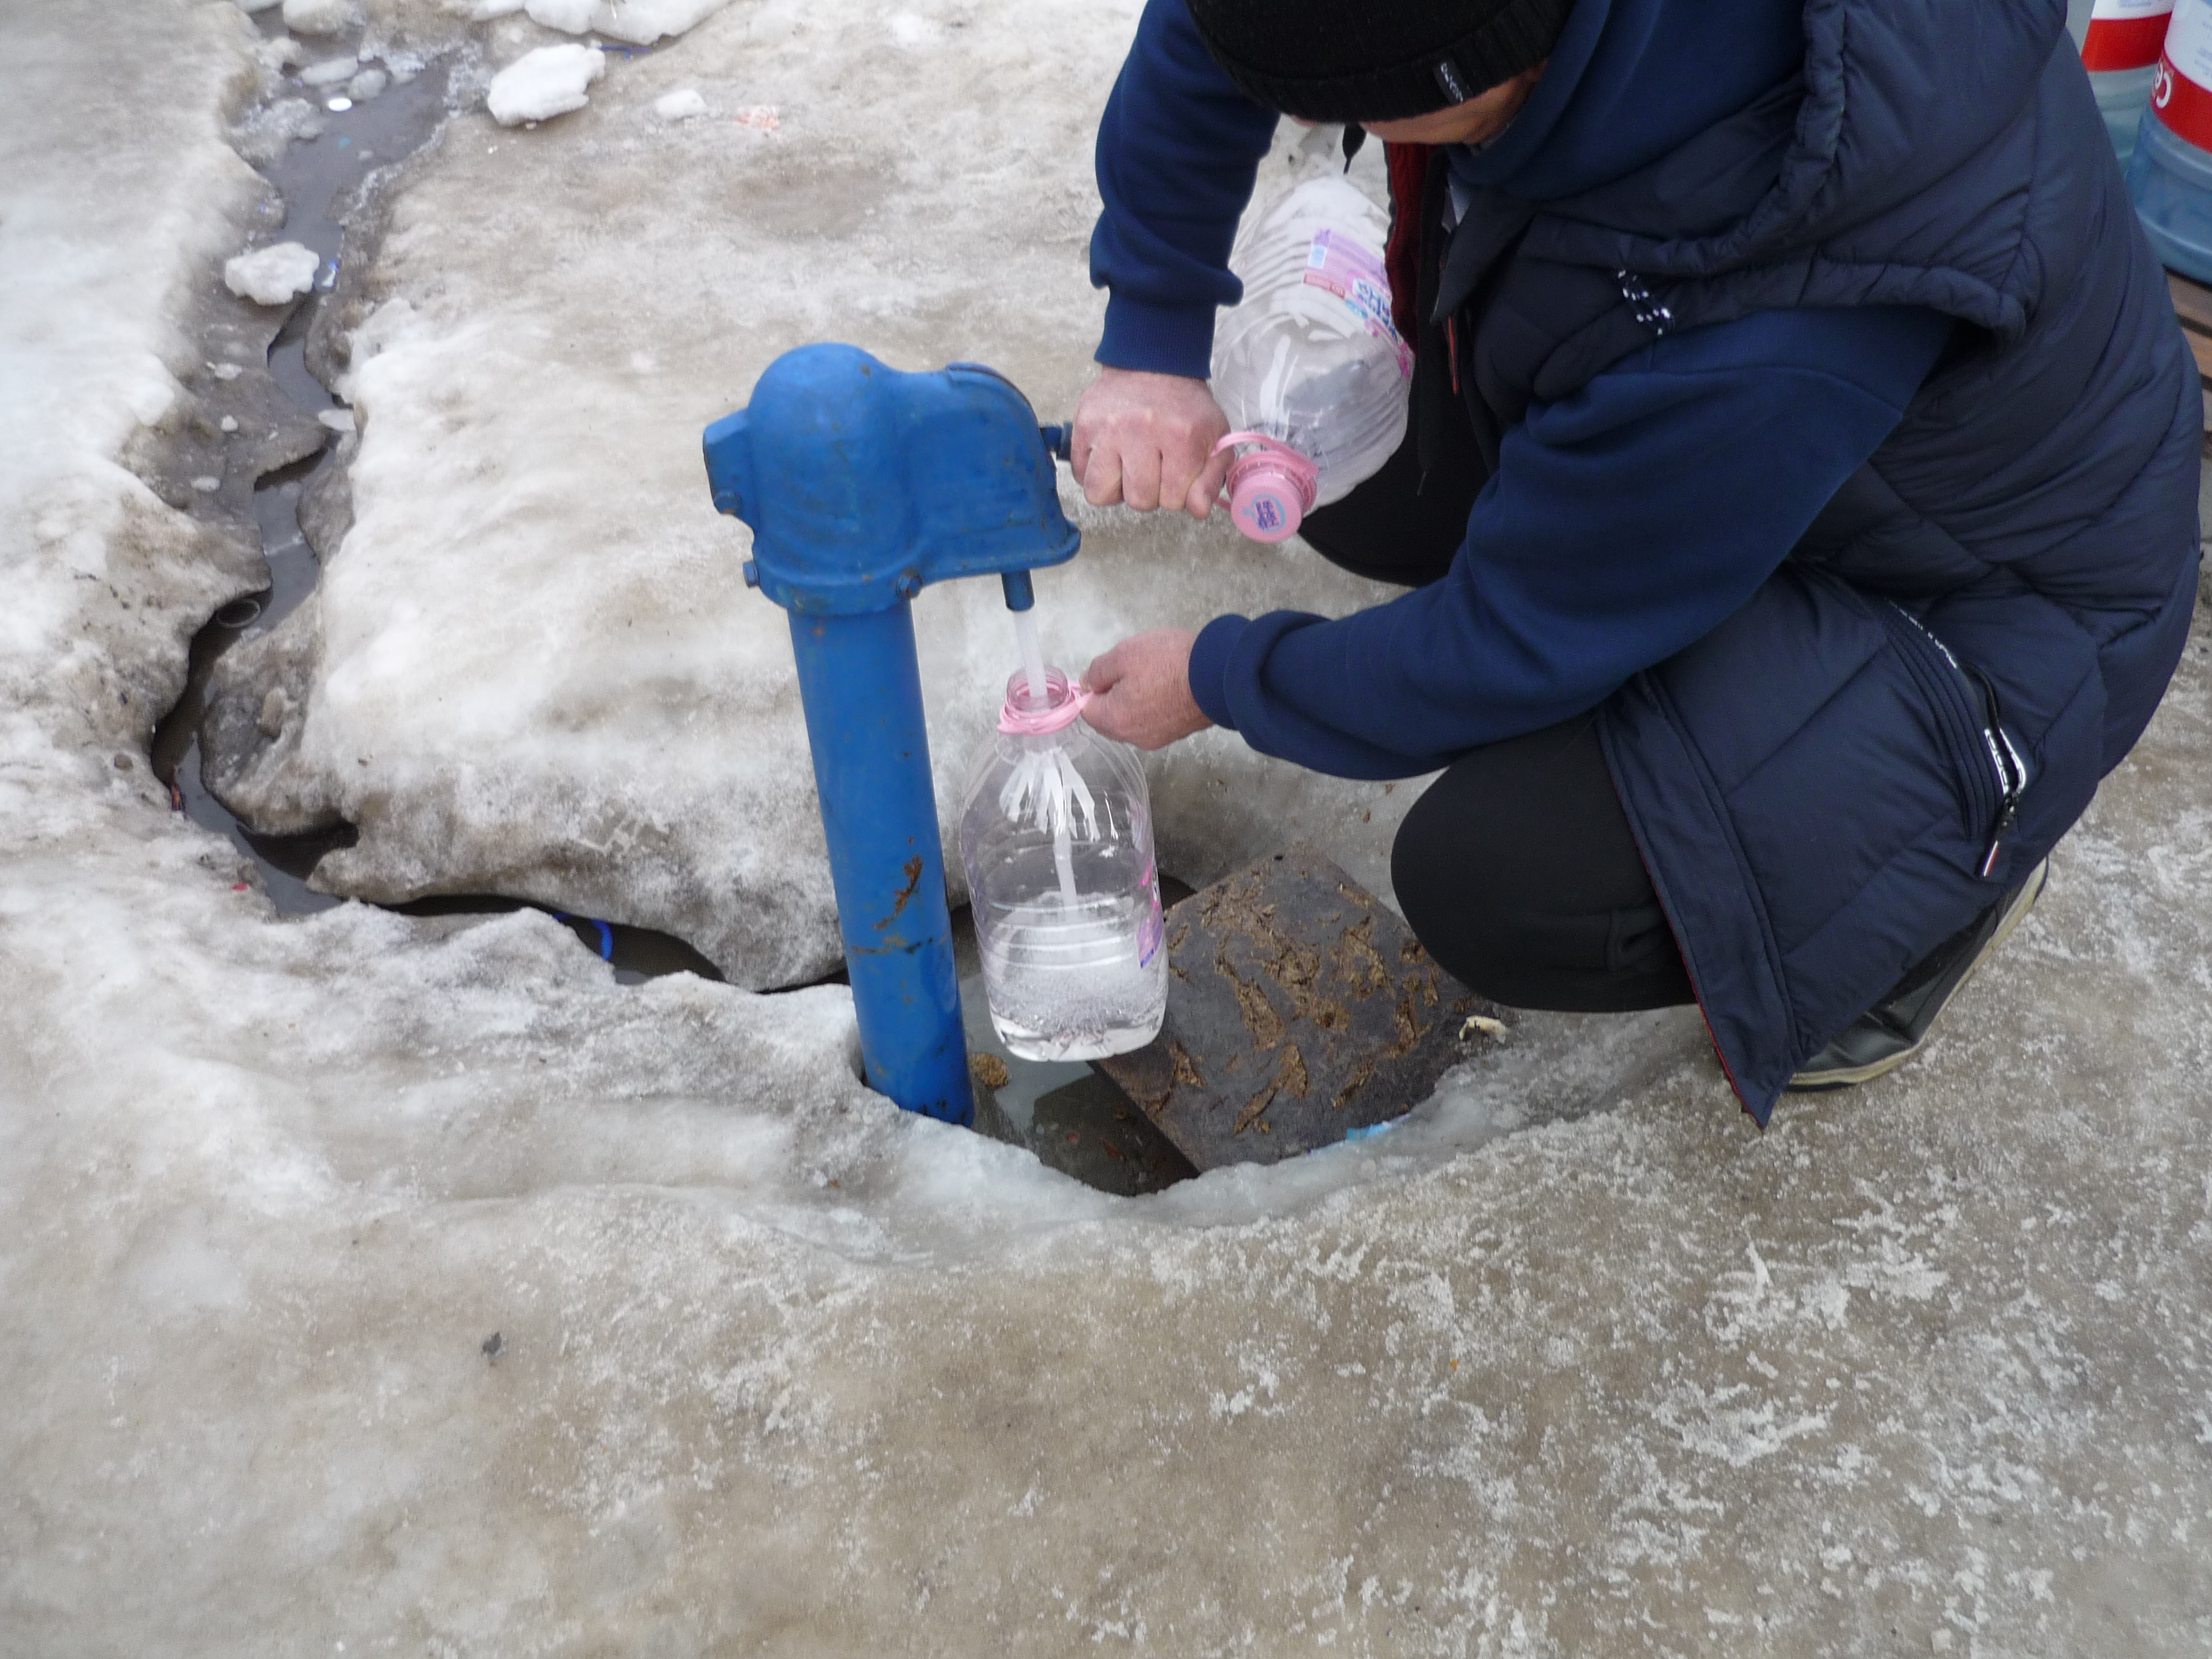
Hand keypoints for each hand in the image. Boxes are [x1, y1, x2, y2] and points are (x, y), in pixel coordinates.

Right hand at [1071, 368, 1232, 517]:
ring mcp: (1108, 429)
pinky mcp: (1083, 426)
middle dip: (1148, 493)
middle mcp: (1141, 431)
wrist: (1152, 364)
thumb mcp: (1213, 438)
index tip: (1176, 473)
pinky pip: (1080, 475)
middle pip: (1139, 500)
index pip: (1173, 501)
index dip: (1176, 494)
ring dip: (1116, 489)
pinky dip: (1094, 475)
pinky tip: (1110, 460)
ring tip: (1127, 470)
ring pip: (1100, 492)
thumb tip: (1198, 509)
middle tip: (1153, 468)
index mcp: (1181, 436)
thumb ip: (1211, 478)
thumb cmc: (1184, 407)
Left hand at [1082, 629, 1211, 749]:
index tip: (1107, 671)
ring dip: (1132, 702)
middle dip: (1111, 697)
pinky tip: (1166, 688)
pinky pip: (1152, 722)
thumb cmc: (1168, 662)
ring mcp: (1157, 738)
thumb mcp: (1124, 654)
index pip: (1086, 710)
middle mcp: (1134, 737)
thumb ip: (1098, 670)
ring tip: (1151, 677)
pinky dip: (1152, 707)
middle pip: (1108, 719)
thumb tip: (1086, 684)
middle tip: (1129, 671)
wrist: (1220, 675)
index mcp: (1115, 720)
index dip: (1092, 689)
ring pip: (1131, 721)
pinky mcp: (1177, 734)